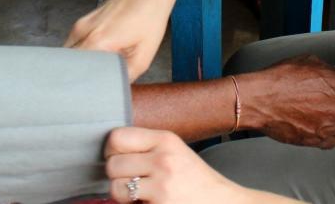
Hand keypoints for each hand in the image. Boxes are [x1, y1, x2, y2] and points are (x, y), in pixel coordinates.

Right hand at [64, 0, 177, 80]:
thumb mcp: (144, 55)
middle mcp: (82, 31)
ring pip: (68, 53)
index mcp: (97, 41)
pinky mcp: (82, 21)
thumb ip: (126, 76)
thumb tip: (114, 88)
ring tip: (91, 74)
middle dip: (76, 76)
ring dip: (76, 64)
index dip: (79, 85)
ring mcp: (80, 24)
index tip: (86, 94)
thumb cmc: (149, 19)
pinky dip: (78, 54)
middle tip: (88, 88)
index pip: (75, 71)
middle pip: (68, 63)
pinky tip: (92, 59)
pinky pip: (73, 43)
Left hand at [105, 127, 238, 203]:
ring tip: (141, 194)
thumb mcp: (175, 151)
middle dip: (117, 175)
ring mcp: (162, 186)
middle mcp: (164, 160)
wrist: (224, 203)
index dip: (112, 150)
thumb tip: (110, 149)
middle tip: (133, 181)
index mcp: (166, 140)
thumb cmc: (196, 180)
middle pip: (112, 164)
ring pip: (116, 188)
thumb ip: (147, 146)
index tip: (119, 158)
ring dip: (123, 195)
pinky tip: (150, 203)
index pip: (117, 137)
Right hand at [243, 55, 334, 148]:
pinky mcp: (318, 141)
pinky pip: (333, 140)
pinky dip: (327, 134)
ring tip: (321, 111)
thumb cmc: (279, 78)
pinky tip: (315, 123)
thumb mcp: (307, 62)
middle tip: (333, 98)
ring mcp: (331, 127)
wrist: (258, 99)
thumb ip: (331, 67)